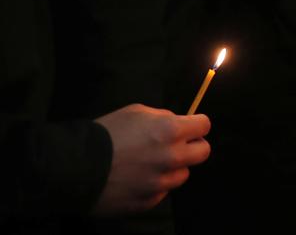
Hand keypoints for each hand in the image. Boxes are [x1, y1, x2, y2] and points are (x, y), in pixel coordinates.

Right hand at [91, 105, 210, 214]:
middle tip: (177, 144)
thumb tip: (177, 121)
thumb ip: (162, 117)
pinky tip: (136, 178)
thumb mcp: (135, 112)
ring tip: (150, 163)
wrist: (73, 167)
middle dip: (193, 146)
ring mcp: (161, 183)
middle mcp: (172, 158)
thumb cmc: (104, 133)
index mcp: (170, 131)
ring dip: (173, 168)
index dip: (197, 124)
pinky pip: (162, 192)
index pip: (204, 125)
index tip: (191, 126)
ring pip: (183, 174)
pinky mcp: (149, 201)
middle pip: (203, 152)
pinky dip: (155, 185)